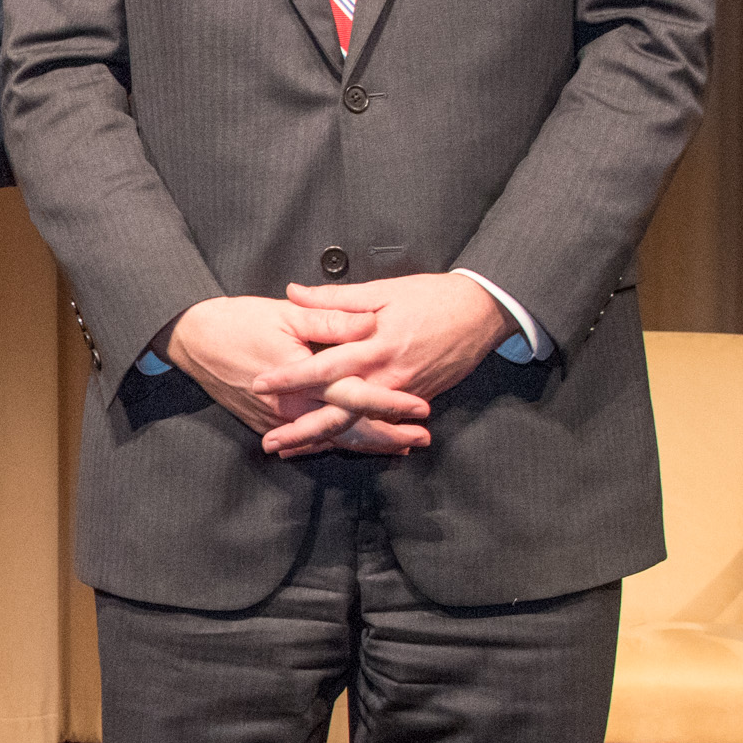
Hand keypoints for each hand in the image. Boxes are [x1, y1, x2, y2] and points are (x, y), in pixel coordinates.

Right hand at [162, 293, 414, 449]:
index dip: (390, 403)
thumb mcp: (287, 314)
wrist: (194, 341)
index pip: (356, 395)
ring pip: (331, 440)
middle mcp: (293, 406)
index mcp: (303, 376)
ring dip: (367, 445)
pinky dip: (335, 445)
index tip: (421, 408)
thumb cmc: (239, 322)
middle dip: (388, 437)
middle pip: (350, 430)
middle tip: (421, 439)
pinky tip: (354, 446)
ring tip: (400, 447)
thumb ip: (332, 319)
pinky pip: (309, 441)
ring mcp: (279, 420)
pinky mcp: (269, 424)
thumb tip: (370, 322)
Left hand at [257, 272, 517, 455]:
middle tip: (271, 444)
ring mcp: (403, 395)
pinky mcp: (416, 401)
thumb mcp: (382, 290)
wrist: (482, 313)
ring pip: (359, 426)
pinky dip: (357, 439)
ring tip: (292, 452)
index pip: (324, 366)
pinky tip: (335, 448)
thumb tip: (294, 293)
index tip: (260, 384)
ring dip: (325, 441)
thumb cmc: (432, 297)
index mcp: (374, 345)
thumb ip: (335, 298)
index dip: (291, 377)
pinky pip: (381, 426)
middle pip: (339, 412)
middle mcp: (387, 377)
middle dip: (303, 431)